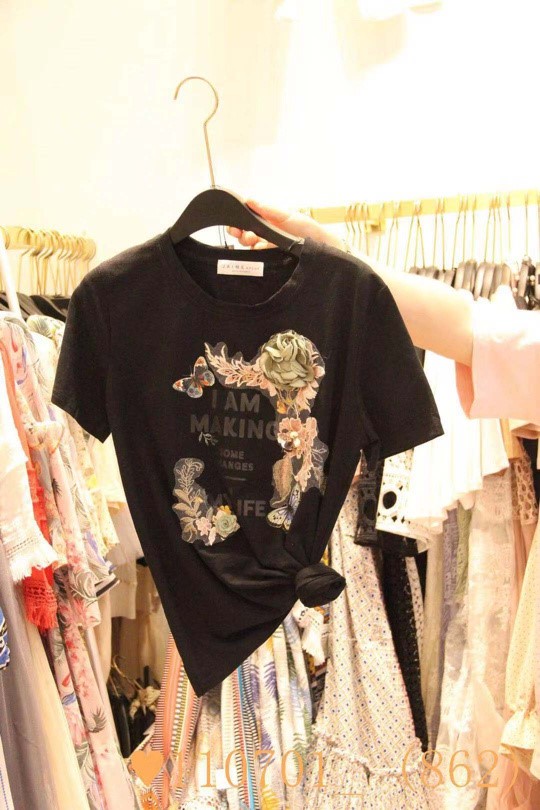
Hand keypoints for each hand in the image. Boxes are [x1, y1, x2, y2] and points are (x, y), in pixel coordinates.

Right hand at [228, 200, 343, 250]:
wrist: (323, 249)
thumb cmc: (309, 231)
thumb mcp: (289, 216)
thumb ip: (270, 210)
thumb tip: (249, 200)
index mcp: (270, 223)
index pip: (249, 221)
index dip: (239, 222)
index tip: (235, 224)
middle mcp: (267, 236)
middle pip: (246, 234)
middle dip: (240, 233)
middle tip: (242, 233)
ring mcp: (269, 250)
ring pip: (249, 247)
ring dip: (246, 242)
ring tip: (252, 240)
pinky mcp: (272, 262)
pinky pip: (257, 260)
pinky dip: (253, 255)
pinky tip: (257, 250)